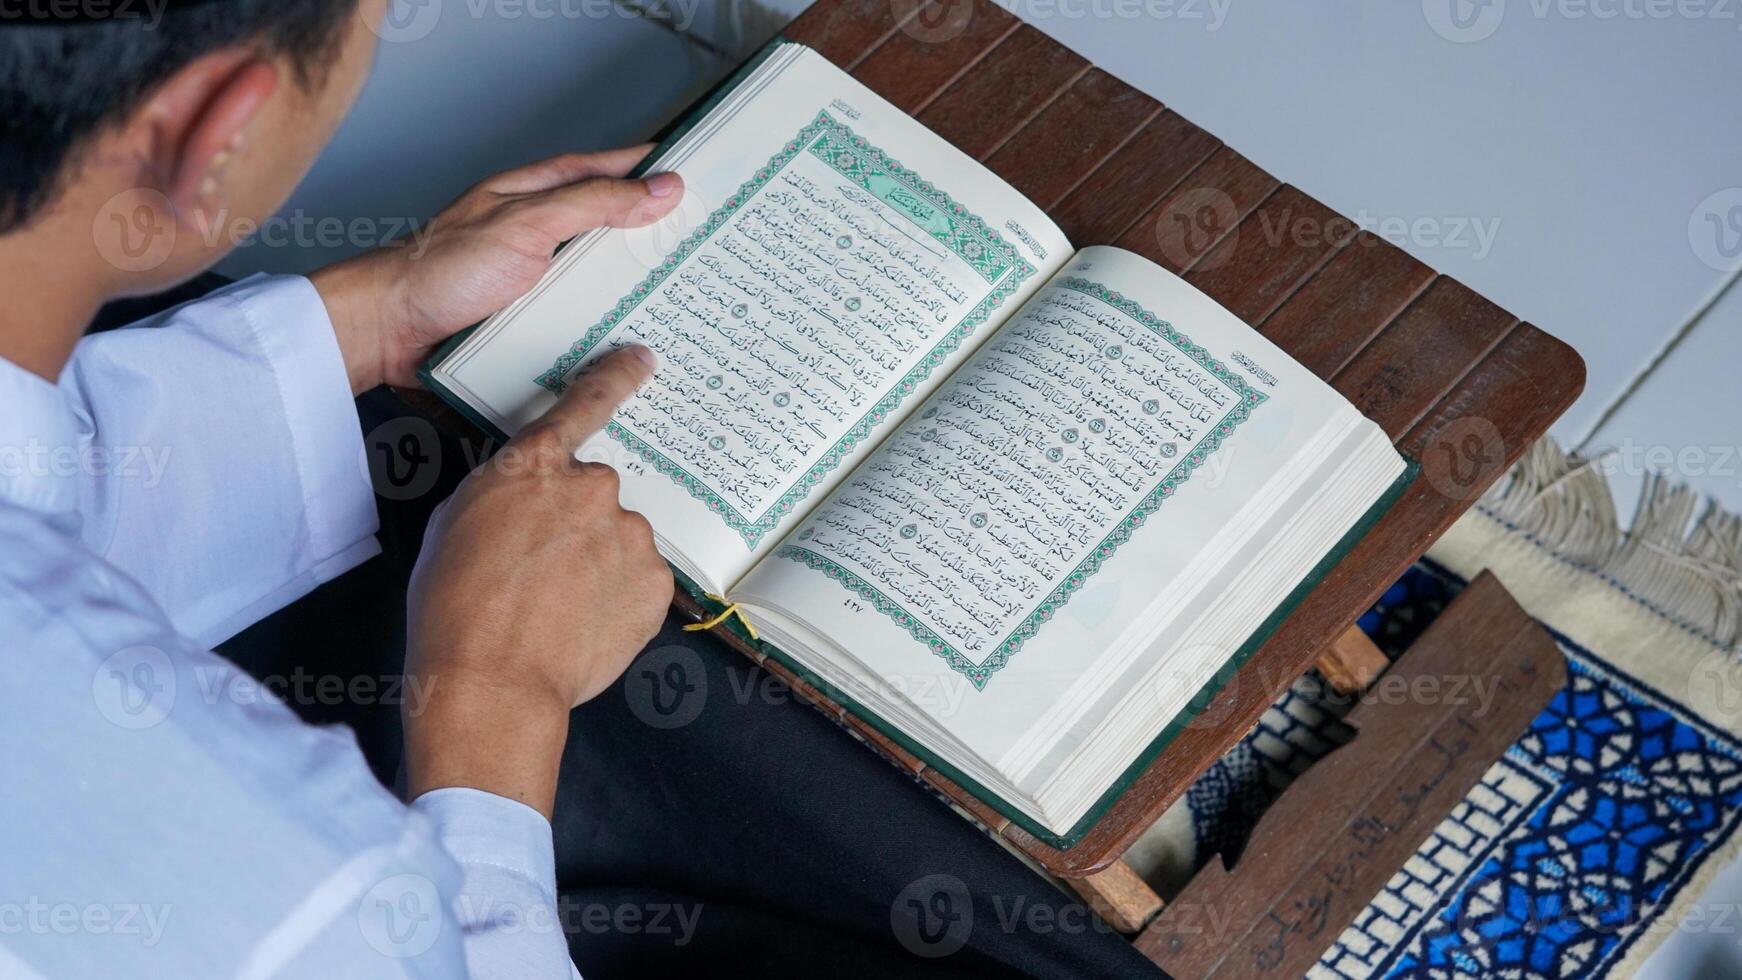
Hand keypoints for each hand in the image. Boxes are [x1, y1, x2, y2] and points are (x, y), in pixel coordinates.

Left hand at [312, 146, 682, 392]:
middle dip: (655, 237)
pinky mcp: (531, 319)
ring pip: (600, 279)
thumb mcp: (528, 225)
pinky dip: (607, 327)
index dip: (654, 170)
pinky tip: (630, 340)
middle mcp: (542, 233)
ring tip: (682, 300)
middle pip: (613, 228)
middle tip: (704, 246)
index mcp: (540, 193)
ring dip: (633, 291)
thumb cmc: (442, 270)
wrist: (391, 330)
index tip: (700, 175)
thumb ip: (594, 204)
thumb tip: (659, 188)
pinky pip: (581, 319)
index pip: (611, 170)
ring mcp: (537, 278)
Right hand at [402, 346, 673, 817]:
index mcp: (533, 466)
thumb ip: (502, 493)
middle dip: (574, 525)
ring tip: (556, 610)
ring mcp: (630, 535)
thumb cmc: (454, 607)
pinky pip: (640, 580)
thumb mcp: (454, 525)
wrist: (491, 681)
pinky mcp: (655, 583)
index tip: (642, 358)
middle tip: (539, 574)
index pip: (584, 404)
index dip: (616, 377)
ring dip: (597, 563)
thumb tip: (526, 499)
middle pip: (593, 494)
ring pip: (618, 539)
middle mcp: (591, 488)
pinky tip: (583, 625)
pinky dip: (619, 598)